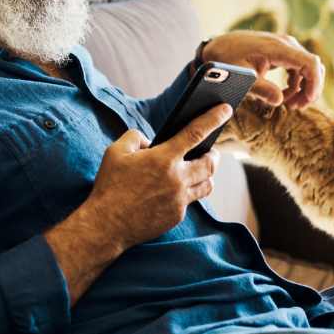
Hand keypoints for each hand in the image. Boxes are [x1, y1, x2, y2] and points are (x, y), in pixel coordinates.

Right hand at [78, 103, 229, 249]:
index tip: (226, 109)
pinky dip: (186, 193)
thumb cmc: (109, 186)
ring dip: (207, 175)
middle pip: (211, 163)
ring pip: (208, 185)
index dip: (213, 118)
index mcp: (163, 158)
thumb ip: (135, 137)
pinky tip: (174, 191)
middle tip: (210, 151)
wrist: (107, 224)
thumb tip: (150, 142)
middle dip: (214, 155)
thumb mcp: (115, 152)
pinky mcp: (176, 216)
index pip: (196, 133)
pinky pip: (190, 201)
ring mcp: (179, 199)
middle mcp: (177, 179)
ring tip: (197, 171)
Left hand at [201, 31, 323, 108]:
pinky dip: (295, 83)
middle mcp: (286, 44)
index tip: (308, 101)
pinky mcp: (282, 52)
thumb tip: (279, 101)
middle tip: (296, 107)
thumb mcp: (242, 76)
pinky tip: (284, 95)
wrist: (218, 46)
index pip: (309, 62)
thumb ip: (260, 88)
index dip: (315, 82)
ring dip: (302, 88)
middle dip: (309, 89)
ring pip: (307, 68)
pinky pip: (298, 68)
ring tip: (289, 105)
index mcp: (278, 48)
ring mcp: (285, 47)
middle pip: (312, 66)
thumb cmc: (227, 60)